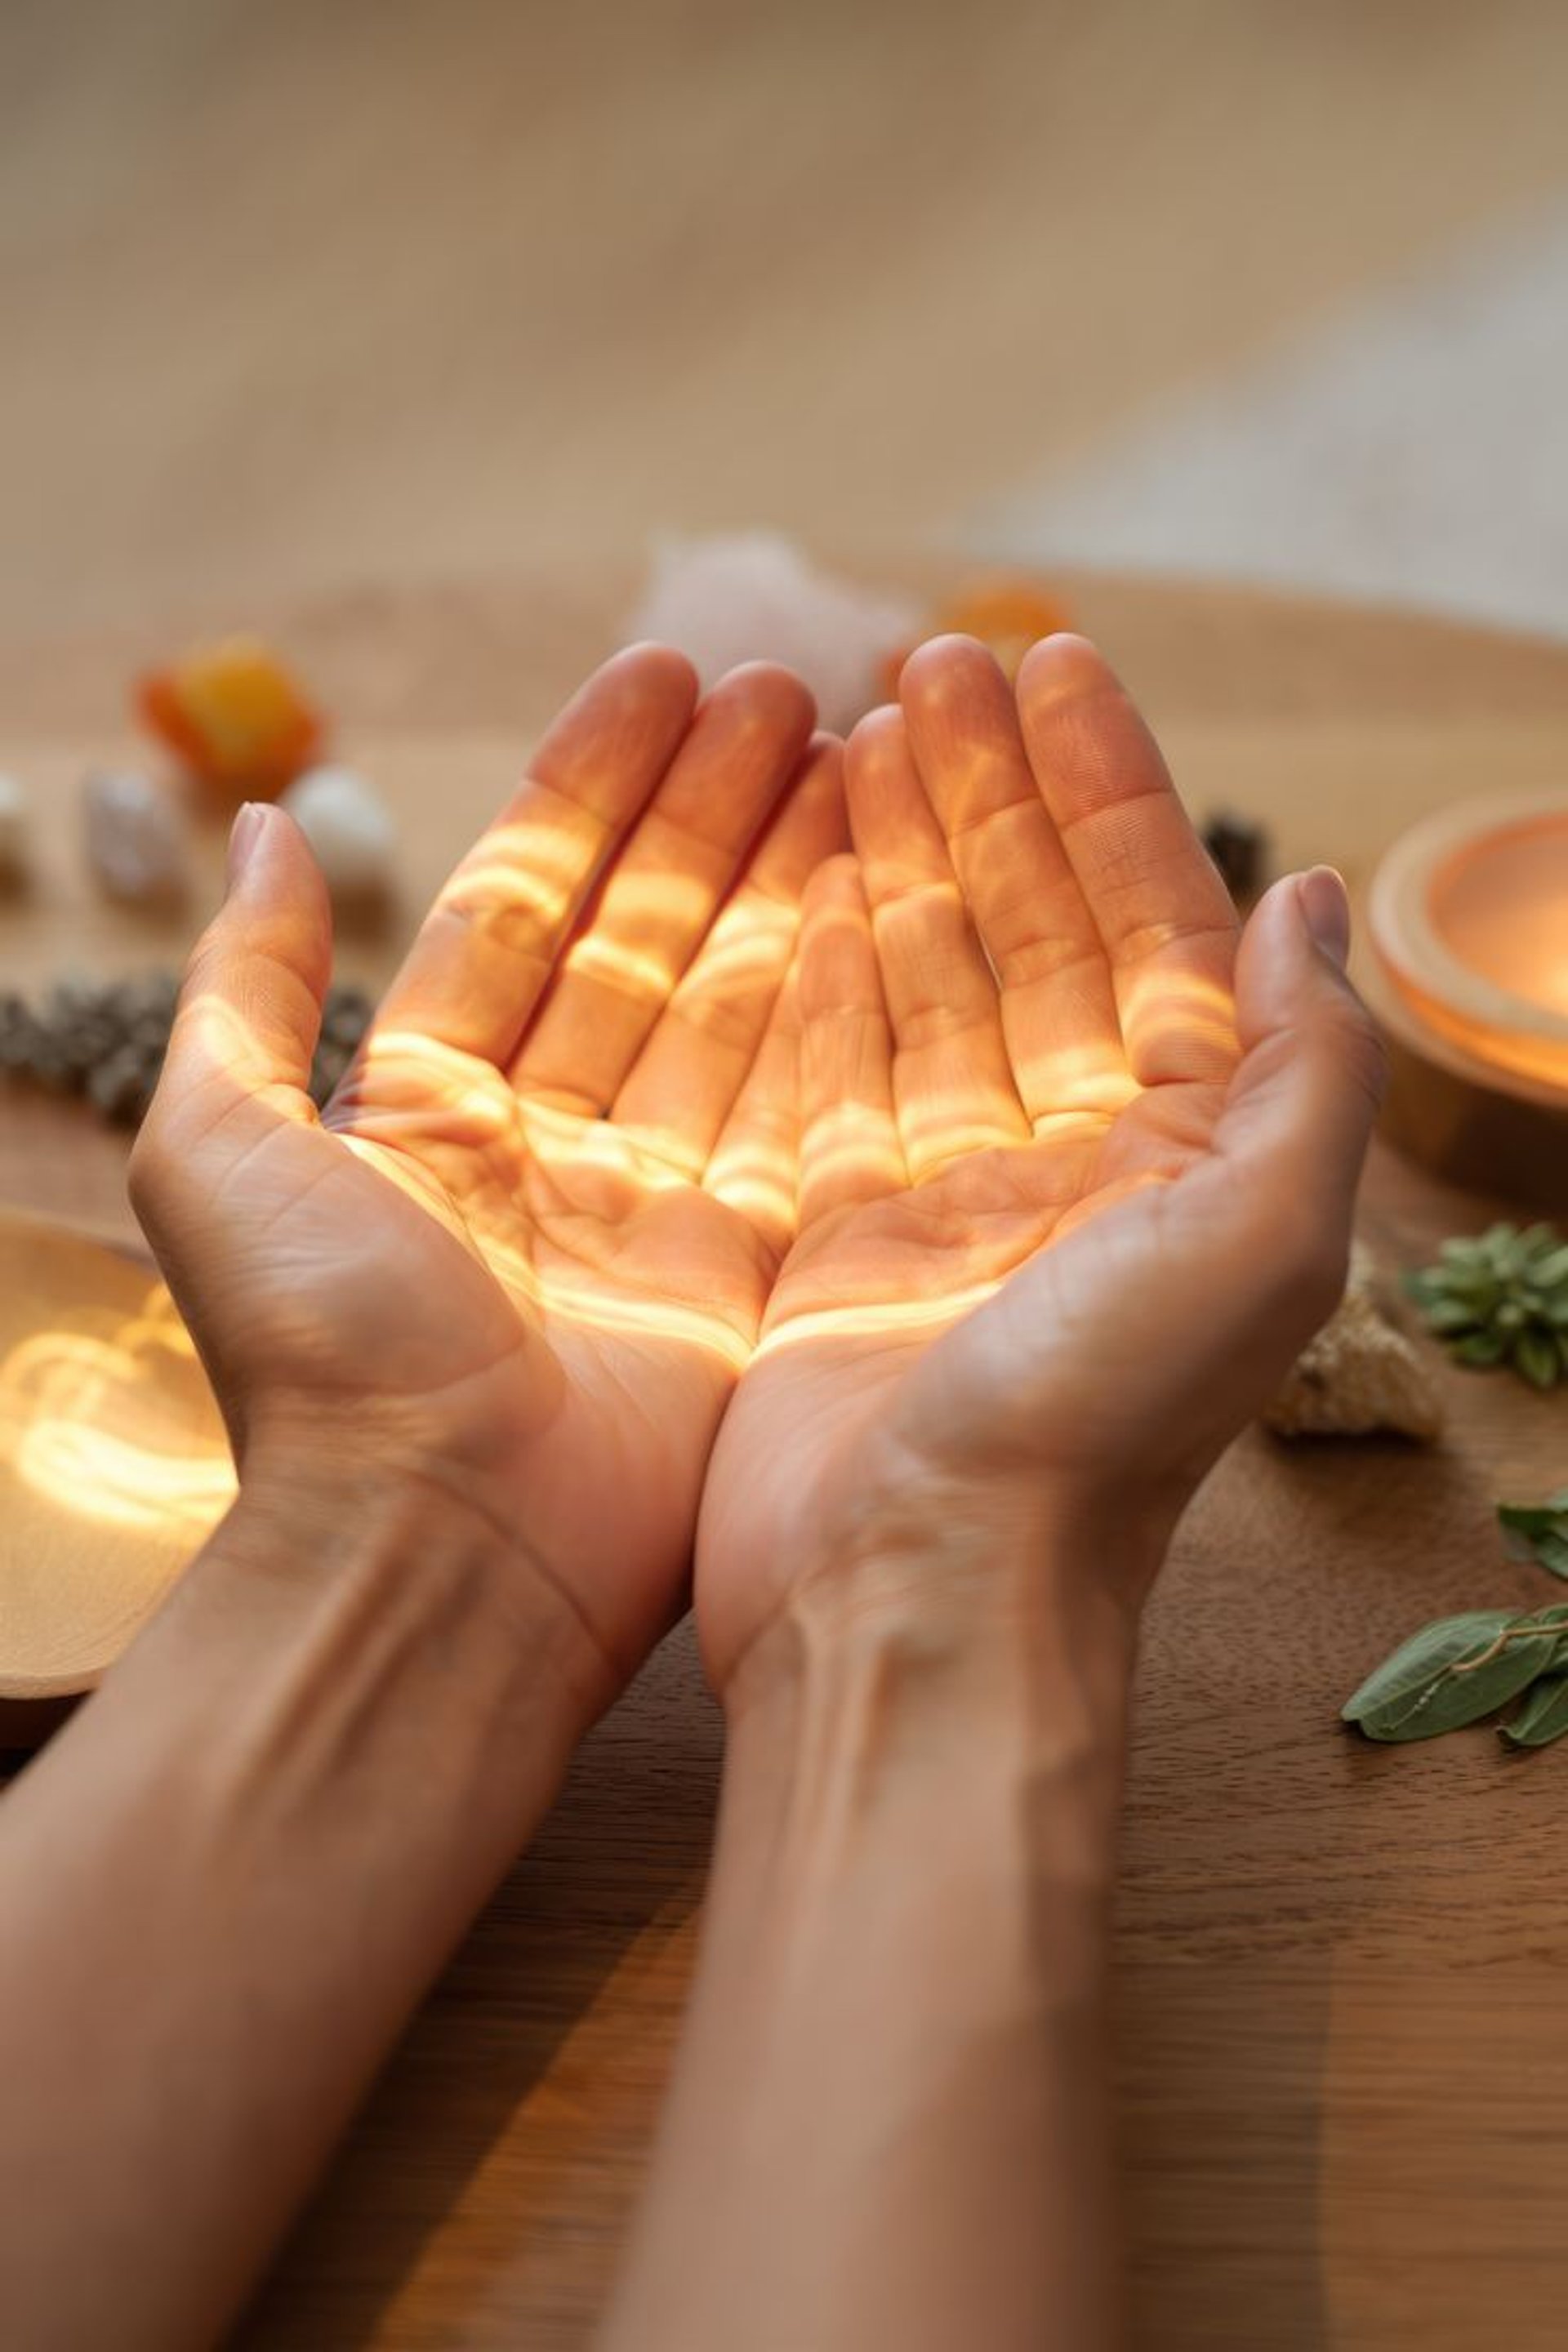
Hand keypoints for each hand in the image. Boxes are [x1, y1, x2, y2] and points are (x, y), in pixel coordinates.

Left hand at [131, 646, 843, 1696]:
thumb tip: (254, 832)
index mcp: (429, 1106)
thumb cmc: (323, 1357)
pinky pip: (801, 1108)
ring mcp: (657, 1208)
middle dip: (715, 811)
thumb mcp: (218, 1143)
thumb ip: (245, 986)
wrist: (437, 1551)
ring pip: (735, 1007)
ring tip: (857, 751)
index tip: (669, 674)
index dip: (594, 786)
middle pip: (647, 938)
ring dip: (791, 879)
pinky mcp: (745, 1271)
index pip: (526, 904)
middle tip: (795, 691)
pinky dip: (843, 1004)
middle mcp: (549, 1146)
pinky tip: (886, 895)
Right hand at [697, 633, 1383, 1692]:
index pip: (1149, 926)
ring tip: (858, 727)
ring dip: (898, 855)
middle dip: (989, 795)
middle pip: (1028, 935)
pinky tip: (801, 871)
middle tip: (928, 665)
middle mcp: (1072, 1166)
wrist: (921, 1603)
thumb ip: (1304, 1060)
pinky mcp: (833, 1241)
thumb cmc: (1098, 1430)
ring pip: (922, 985)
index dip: (1105, 792)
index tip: (1047, 666)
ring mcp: (946, 1200)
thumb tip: (1314, 897)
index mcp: (1186, 1151)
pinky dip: (818, 965)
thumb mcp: (1260, 1236)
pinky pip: (827, 1068)